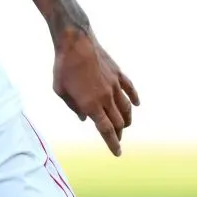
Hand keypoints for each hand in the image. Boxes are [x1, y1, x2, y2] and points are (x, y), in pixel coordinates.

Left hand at [52, 28, 139, 156]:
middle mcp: (106, 98)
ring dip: (127, 120)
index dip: (112, 143)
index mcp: (91, 104)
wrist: (75, 43)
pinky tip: (137, 104)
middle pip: (118, 122)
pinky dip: (135, 98)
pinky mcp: (118, 74)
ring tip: (125, 125)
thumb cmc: (63, 67)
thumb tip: (85, 118)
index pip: (106, 130)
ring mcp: (115, 85)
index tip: (118, 153)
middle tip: (117, 139)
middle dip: (119, 134)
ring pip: (127, 109)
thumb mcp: (60, 90)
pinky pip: (131, 89)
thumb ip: (73, 107)